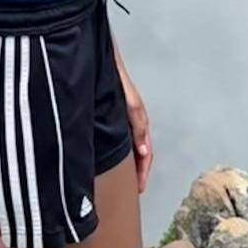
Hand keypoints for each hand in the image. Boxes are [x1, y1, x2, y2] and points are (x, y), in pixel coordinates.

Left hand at [118, 61, 152, 193]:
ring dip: (129, 162)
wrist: (100, 58)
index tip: (139, 188)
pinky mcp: (111, 116)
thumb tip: (144, 151)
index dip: (143, 171)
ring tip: (123, 180)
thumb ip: (138, 126)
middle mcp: (131, 121)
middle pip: (139, 152)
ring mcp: (121, 119)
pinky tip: (110, 158)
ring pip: (129, 145)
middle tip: (133, 189)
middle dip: (137, 171)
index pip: (146, 153)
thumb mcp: (130, 104)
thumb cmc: (116, 77)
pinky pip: (120, 138)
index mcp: (138, 121)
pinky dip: (120, 151)